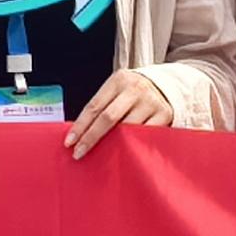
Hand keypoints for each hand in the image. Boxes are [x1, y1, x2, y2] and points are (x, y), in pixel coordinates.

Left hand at [61, 67, 176, 158]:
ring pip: (127, 129)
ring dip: (112, 144)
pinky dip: (132, 145)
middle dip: (91, 137)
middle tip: (79, 153)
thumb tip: (79, 133)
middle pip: (108, 117)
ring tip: (101, 155)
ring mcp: (150, 102)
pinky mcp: (164, 114)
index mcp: (118, 80)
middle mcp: (135, 89)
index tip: (69, 142)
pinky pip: (144, 135)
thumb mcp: (116, 90)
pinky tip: (123, 152)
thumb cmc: (132, 92)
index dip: (80, 125)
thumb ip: (102, 106)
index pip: (94, 106)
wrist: (166, 86)